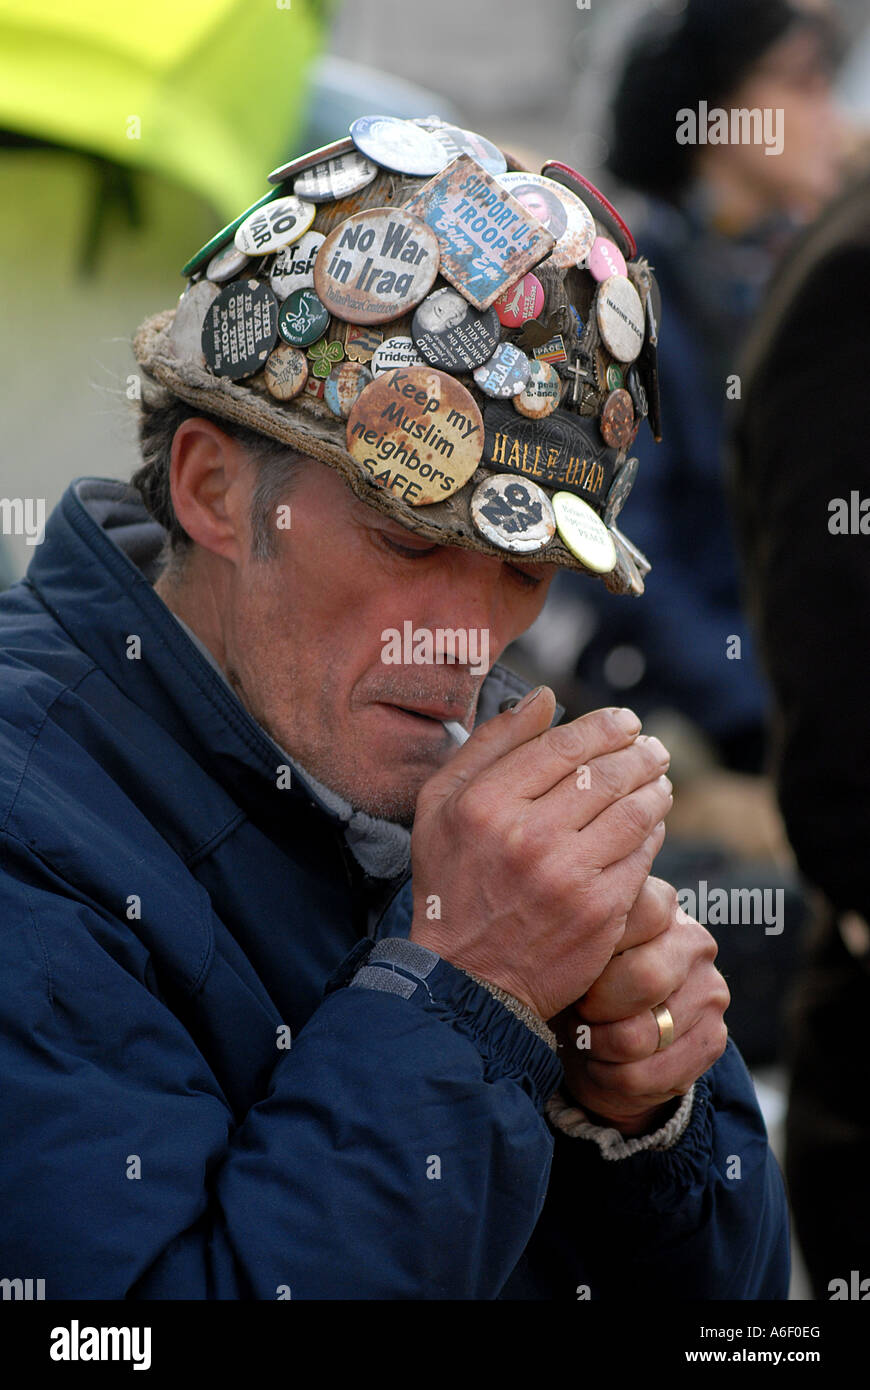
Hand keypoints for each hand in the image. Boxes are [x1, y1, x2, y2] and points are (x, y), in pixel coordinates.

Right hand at [410, 689, 671, 1019]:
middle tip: (653, 748)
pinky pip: (642, 855)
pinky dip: (652, 832)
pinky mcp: (602, 911)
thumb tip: (544, 699)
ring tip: (658, 780)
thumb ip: (489, 745)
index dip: (604, 727)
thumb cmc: (451, 881)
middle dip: (639, 753)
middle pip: (606, 774)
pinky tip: (650, 824)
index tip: (626, 721)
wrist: (467, 976)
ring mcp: (569, 875)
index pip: (563, 746)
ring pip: (633, 811)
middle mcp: (528, 835)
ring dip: (654, 789)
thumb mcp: (439, 805)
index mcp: (486, 804)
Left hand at [551, 877, 729, 1135]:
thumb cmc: (575, 984)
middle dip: (593, 1009)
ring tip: (587, 1038)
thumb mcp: (568, 951)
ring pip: (640, 1036)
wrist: (595, 1043)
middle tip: (578, 1011)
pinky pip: (648, 1074)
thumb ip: (575, 932)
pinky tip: (604, 1065)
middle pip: (645, 979)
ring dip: (598, 1048)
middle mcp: (693, 941)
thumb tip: (562, 920)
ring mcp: (709, 990)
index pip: (632, 920)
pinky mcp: (712, 1039)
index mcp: (657, 904)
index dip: (588, 955)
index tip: (569, 970)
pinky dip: (611, 1078)